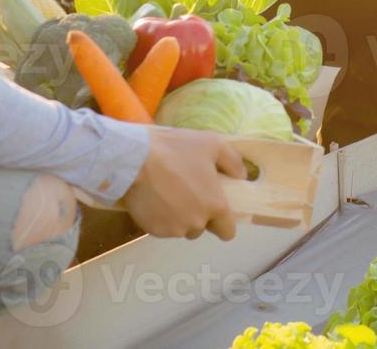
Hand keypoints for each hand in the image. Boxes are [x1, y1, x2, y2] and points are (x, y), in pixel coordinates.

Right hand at [119, 126, 245, 239]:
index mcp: (215, 206)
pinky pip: (162, 227)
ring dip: (178, 216)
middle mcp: (197, 223)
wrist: (135, 159)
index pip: (228, 232)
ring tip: (167, 192)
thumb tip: (242, 176)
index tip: (215, 210)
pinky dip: (160, 217)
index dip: (223, 223)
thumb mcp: (213, 144)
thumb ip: (233, 162)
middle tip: (186, 191)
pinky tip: (154, 198)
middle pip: (201, 228)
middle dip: (197, 214)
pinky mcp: (153, 230)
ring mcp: (174, 229)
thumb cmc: (176, 150)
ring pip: (181, 228)